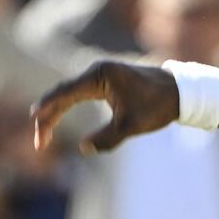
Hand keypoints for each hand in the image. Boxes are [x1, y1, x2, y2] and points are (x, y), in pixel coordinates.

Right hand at [31, 60, 181, 153]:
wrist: (180, 91)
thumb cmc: (157, 106)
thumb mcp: (131, 126)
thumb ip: (106, 138)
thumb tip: (83, 148)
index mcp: (99, 76)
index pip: (63, 95)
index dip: (47, 114)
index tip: (38, 134)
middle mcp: (97, 70)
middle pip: (62, 93)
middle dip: (48, 117)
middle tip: (40, 143)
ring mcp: (101, 74)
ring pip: (69, 93)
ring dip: (55, 111)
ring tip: (44, 133)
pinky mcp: (107, 80)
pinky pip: (79, 92)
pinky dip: (67, 105)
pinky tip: (59, 115)